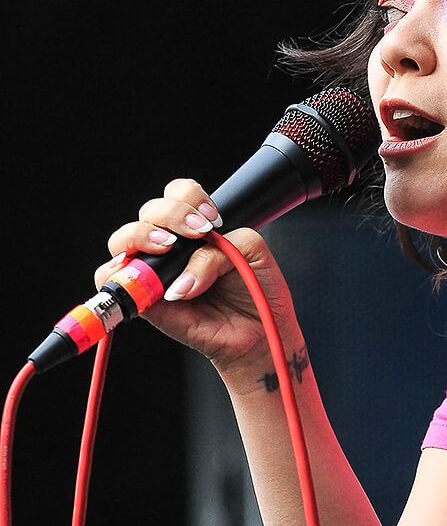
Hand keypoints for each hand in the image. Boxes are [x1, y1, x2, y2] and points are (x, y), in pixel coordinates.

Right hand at [96, 178, 297, 376]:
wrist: (259, 331)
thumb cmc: (256, 290)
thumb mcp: (250, 253)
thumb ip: (220, 248)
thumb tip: (182, 277)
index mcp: (196, 228)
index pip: (178, 194)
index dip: (189, 196)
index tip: (212, 218)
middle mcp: (172, 246)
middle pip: (150, 210)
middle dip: (172, 214)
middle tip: (199, 231)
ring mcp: (153, 270)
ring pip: (122, 238)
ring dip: (144, 236)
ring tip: (172, 250)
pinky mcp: (143, 299)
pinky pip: (109, 279)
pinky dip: (117, 272)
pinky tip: (148, 276)